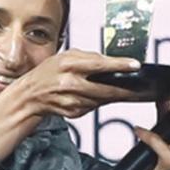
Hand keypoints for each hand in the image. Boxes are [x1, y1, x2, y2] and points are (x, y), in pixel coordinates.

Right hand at [0, 50, 138, 161]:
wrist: (29, 96)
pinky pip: (94, 106)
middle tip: (139, 87)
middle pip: (106, 89)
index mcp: (68, 65)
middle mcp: (70, 84)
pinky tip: (97, 95)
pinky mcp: (75, 112)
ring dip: (114, 95)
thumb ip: (87, 57)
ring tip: (122, 89)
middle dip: (125, 89)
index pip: (99, 65)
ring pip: (102, 99)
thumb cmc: (46, 73)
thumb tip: (109, 60)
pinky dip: (99, 100)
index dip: (120, 65)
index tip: (135, 65)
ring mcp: (73, 100)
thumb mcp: (64, 56)